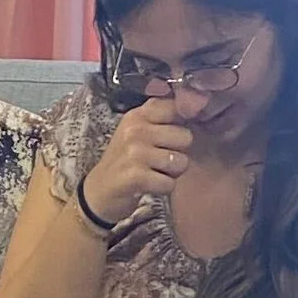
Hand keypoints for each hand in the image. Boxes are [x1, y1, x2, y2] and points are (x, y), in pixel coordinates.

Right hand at [79, 103, 195, 229]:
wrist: (99, 191)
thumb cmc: (124, 160)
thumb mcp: (138, 131)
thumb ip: (163, 118)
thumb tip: (199, 105)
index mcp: (138, 115)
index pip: (176, 107)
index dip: (185, 121)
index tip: (174, 136)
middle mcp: (136, 129)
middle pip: (186, 137)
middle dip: (179, 153)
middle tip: (160, 160)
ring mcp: (135, 152)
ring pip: (180, 162)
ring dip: (172, 173)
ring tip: (154, 173)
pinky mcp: (136, 176)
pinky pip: (170, 183)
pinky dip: (164, 189)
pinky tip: (150, 185)